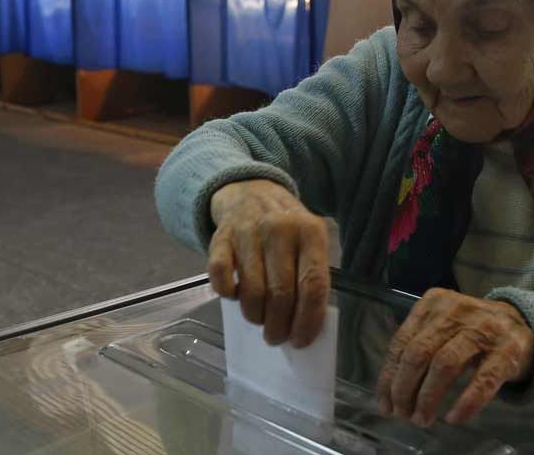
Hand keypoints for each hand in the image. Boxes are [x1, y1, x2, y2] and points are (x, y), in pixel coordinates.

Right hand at [208, 179, 329, 346]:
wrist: (251, 192)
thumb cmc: (287, 228)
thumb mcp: (310, 241)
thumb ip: (311, 275)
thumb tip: (305, 325)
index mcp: (310, 232)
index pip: (313, 284)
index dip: (308, 319)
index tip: (301, 340)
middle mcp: (280, 230)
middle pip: (281, 293)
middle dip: (279, 325)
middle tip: (276, 337)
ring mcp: (248, 232)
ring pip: (252, 291)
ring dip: (255, 315)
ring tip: (260, 319)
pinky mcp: (220, 238)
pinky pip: (221, 278)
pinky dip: (228, 295)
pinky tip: (236, 296)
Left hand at [376, 288, 533, 426]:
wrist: (521, 323)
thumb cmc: (471, 329)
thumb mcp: (442, 326)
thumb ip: (417, 346)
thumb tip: (390, 389)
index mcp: (434, 303)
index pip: (402, 342)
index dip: (389, 376)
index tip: (385, 404)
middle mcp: (456, 310)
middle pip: (419, 352)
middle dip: (405, 388)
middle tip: (403, 414)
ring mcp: (484, 328)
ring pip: (445, 364)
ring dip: (429, 397)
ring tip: (422, 419)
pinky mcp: (508, 349)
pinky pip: (483, 380)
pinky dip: (465, 403)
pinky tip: (454, 418)